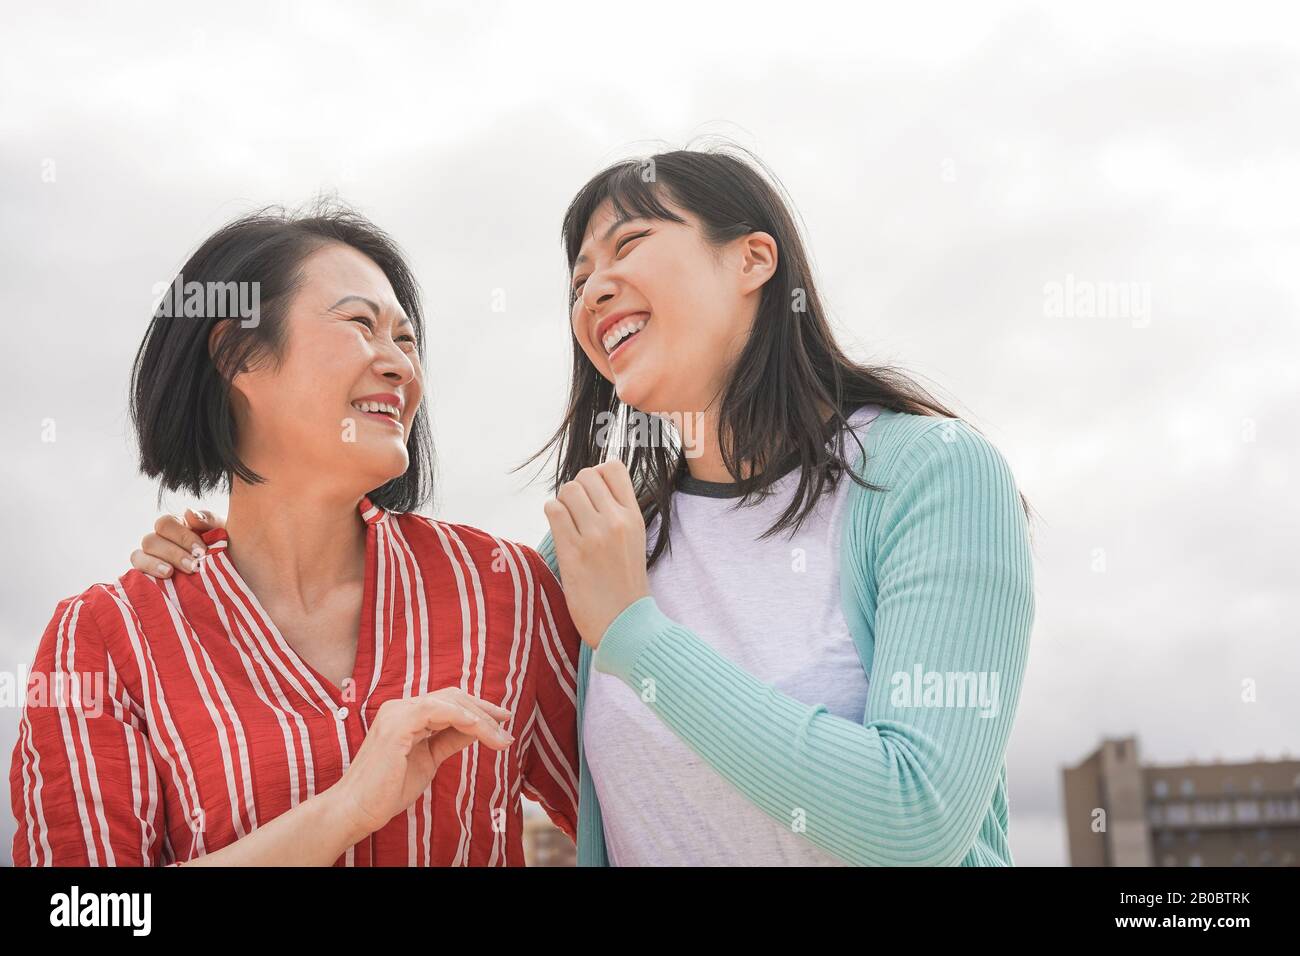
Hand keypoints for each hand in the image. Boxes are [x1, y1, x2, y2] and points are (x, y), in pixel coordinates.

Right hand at [130, 508, 224, 577]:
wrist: (237, 579)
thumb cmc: (230, 553)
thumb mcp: (225, 534)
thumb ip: (210, 520)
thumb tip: (189, 513)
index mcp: (177, 527)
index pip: (165, 524)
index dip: (181, 537)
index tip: (202, 551)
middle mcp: (161, 542)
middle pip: (151, 540)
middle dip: (172, 553)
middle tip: (193, 567)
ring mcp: (152, 561)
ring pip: (139, 556)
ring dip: (154, 564)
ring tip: (170, 574)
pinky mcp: (148, 581)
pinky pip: (136, 576)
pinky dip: (144, 576)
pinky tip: (159, 582)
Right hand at [331, 688, 513, 839]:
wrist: (356, 810)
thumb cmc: (388, 790)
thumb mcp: (429, 759)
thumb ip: (450, 740)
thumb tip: (478, 727)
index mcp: (405, 715)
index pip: (449, 701)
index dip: (478, 708)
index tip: (502, 721)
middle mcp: (400, 707)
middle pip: (453, 696)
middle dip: (485, 709)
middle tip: (507, 725)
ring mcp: (397, 712)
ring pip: (450, 701)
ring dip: (481, 718)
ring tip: (500, 737)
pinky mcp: (397, 724)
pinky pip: (439, 711)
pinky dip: (464, 718)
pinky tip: (481, 730)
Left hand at [543, 459, 649, 649]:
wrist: (625, 623)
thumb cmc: (625, 584)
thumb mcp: (633, 540)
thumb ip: (617, 512)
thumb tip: (591, 484)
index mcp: (634, 516)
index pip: (613, 468)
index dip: (597, 475)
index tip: (593, 495)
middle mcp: (616, 521)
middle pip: (586, 475)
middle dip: (576, 490)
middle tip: (577, 514)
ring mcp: (594, 536)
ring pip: (568, 490)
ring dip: (563, 504)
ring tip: (568, 525)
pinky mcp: (573, 553)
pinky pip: (553, 511)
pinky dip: (552, 516)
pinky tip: (560, 533)